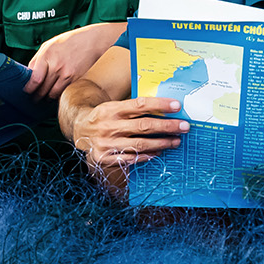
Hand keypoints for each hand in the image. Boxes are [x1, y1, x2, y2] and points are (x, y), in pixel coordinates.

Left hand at [24, 23, 125, 98]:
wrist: (92, 41)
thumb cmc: (69, 42)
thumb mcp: (48, 45)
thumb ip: (37, 60)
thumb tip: (28, 75)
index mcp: (47, 56)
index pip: (35, 80)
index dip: (29, 89)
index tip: (27, 92)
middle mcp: (57, 66)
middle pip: (43, 90)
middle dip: (37, 96)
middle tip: (35, 98)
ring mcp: (68, 75)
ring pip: (53, 95)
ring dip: (48, 97)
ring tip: (46, 96)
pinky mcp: (77, 80)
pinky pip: (64, 93)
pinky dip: (60, 95)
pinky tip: (58, 91)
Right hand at [70, 96, 187, 171]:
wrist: (79, 128)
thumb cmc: (104, 115)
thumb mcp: (113, 106)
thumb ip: (134, 108)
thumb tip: (165, 110)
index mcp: (110, 109)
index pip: (139, 105)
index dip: (159, 105)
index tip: (177, 106)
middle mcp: (107, 126)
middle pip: (143, 126)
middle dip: (167, 126)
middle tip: (184, 126)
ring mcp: (106, 144)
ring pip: (140, 144)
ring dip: (162, 143)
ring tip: (176, 141)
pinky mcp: (105, 158)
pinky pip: (132, 158)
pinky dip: (148, 155)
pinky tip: (160, 151)